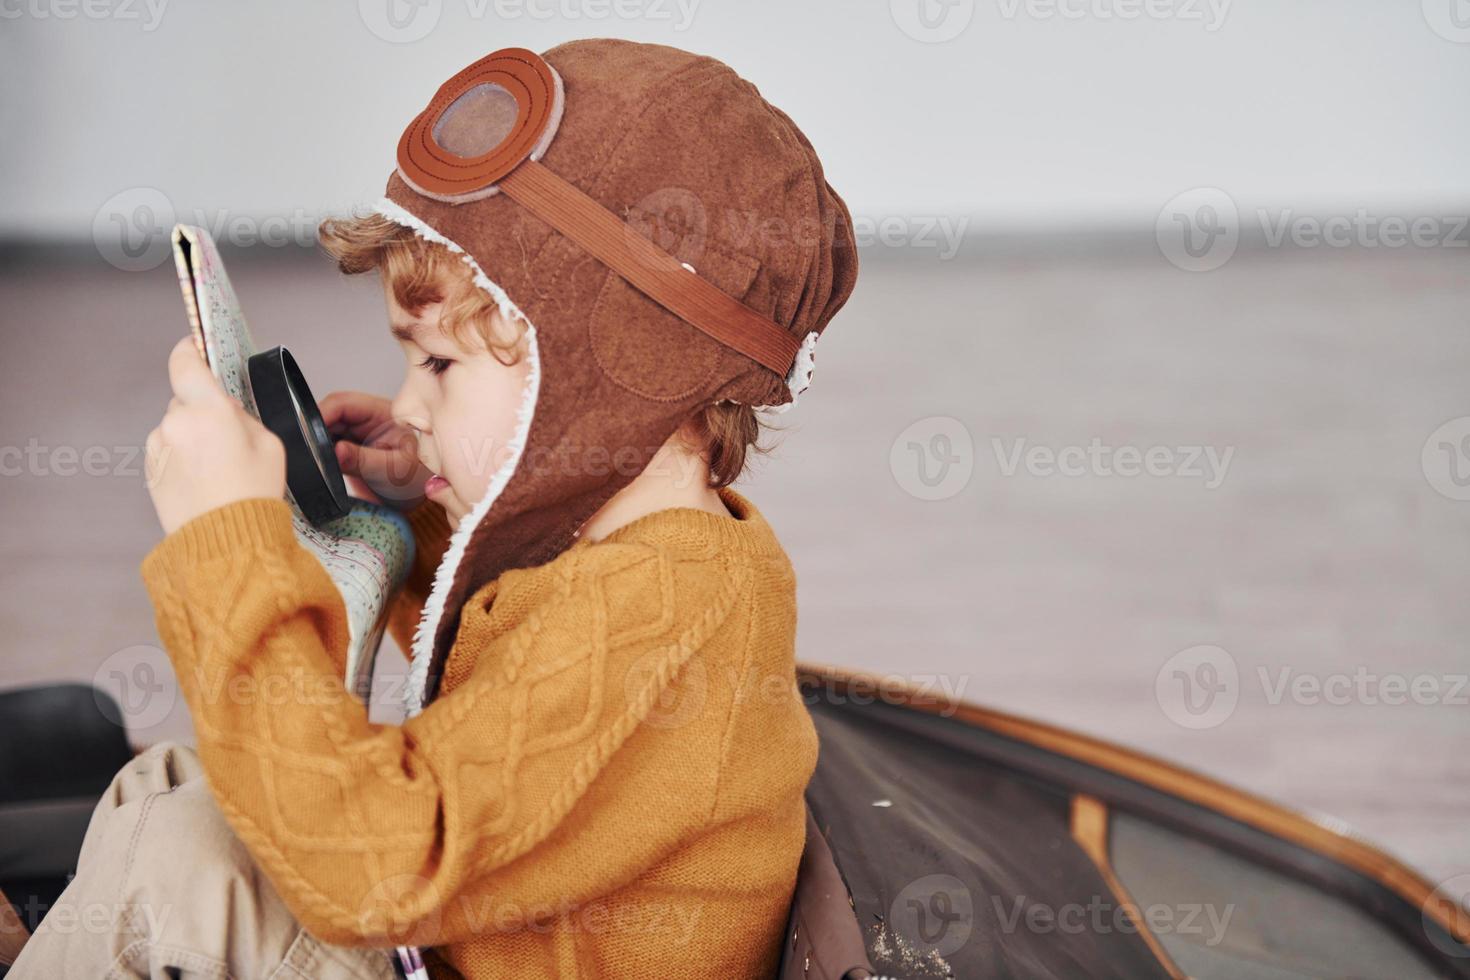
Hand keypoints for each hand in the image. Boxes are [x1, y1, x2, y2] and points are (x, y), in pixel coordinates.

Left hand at [145, 336, 286, 534]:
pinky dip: (183, 459)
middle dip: (205, 411)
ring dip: (193, 437)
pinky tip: (205, 481)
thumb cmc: (253, 494)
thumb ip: (244, 417)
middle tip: (230, 437)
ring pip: (176, 427)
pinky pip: (168, 451)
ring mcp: (158, 446)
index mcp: (209, 409)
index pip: (185, 361)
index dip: (190, 350)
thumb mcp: (270, 445)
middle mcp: (176, 422)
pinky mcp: (150, 469)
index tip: (197, 349)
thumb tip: (228, 410)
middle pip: (186, 400)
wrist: (226, 543)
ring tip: (218, 468)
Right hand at [319, 390, 432, 509]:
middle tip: (310, 453)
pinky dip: (321, 457)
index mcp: (380, 413)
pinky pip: (327, 448)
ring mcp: (355, 435)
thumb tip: (336, 451)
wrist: (424, 495)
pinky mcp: (349, 451)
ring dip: (317, 446)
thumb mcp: (395, 469)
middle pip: (328, 416)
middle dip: (315, 432)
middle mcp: (365, 420)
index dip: (321, 414)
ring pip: (324, 432)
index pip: (342, 403)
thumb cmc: (421, 476)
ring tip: (321, 463)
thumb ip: (364, 460)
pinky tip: (323, 468)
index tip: (307, 432)